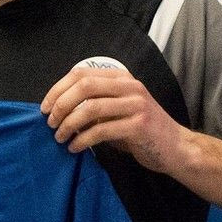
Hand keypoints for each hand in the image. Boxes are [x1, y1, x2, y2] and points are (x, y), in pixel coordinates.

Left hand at [40, 65, 186, 173]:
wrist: (176, 148)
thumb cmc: (140, 130)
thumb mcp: (117, 110)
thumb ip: (94, 104)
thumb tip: (57, 108)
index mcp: (121, 77)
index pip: (81, 73)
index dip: (58, 89)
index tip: (45, 107)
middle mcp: (130, 86)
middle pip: (84, 86)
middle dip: (61, 104)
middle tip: (51, 123)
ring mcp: (136, 105)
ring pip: (91, 108)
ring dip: (69, 124)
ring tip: (60, 137)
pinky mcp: (139, 125)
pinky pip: (102, 130)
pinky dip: (83, 140)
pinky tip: (75, 147)